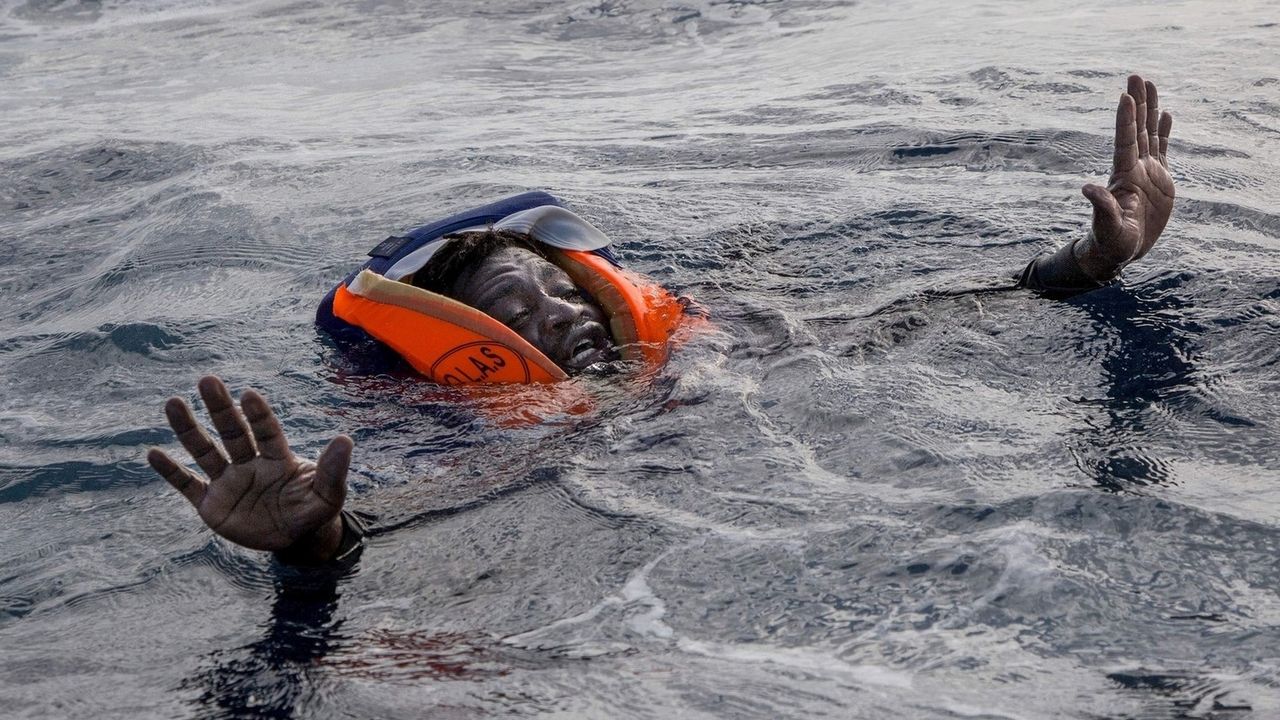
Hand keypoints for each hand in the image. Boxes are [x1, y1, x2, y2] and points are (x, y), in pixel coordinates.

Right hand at [147, 375, 353, 561]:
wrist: (295, 539)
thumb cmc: (313, 511)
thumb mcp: (328, 495)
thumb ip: (333, 470)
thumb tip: (345, 439)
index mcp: (277, 458)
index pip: (266, 432)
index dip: (258, 415)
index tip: (249, 395)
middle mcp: (249, 463)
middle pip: (232, 432)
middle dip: (220, 408)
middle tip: (208, 380)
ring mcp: (228, 482)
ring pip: (205, 451)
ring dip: (189, 430)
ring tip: (173, 403)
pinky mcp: (211, 504)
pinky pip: (188, 485)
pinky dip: (172, 472)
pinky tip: (153, 454)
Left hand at [1076, 74, 1174, 280]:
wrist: (1120, 250)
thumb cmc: (1111, 241)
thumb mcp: (1107, 226)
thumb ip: (1101, 207)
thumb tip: (1086, 189)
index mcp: (1123, 176)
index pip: (1125, 141)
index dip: (1125, 119)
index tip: (1124, 95)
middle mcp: (1134, 168)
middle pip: (1137, 128)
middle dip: (1138, 102)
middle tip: (1136, 76)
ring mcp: (1147, 171)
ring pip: (1150, 133)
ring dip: (1150, 109)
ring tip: (1151, 84)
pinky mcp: (1159, 179)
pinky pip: (1163, 149)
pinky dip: (1164, 131)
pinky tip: (1165, 113)